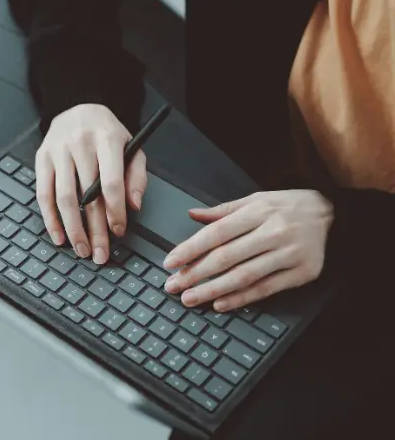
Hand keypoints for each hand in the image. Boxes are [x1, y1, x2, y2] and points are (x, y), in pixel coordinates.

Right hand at [35, 103, 147, 263]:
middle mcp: (80, 144)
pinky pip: (43, 193)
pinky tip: (58, 235)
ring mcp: (58, 151)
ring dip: (72, 228)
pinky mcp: (42, 158)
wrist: (78, 107)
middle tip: (99, 253)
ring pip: (64, 198)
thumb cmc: (106, 134)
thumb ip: (136, 176)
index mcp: (107, 139)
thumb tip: (133, 205)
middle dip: (94, 229)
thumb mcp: (131, 147)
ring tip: (81, 249)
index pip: (111, 182)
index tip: (119, 231)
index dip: (115, 211)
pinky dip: (50, 218)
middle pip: (87, 196)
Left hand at [163, 190, 333, 311]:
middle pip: (226, 257)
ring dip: (213, 290)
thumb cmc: (287, 207)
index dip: (190, 249)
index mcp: (258, 212)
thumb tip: (191, 214)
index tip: (170, 262)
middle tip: (173, 286)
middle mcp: (274, 232)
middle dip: (195, 274)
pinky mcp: (302, 273)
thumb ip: (222, 211)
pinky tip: (220, 303)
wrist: (332, 214)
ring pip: (244, 276)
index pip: (216, 233)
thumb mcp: (255, 200)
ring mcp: (289, 254)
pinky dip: (241, 298)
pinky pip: (265, 289)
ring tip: (190, 298)